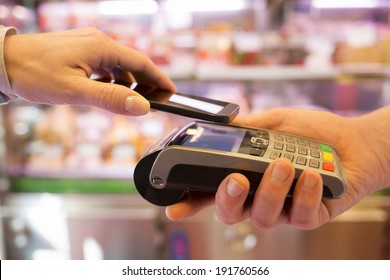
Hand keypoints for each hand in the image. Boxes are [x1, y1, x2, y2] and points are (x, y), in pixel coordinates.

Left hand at [3, 27, 174, 114]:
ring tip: (131, 100)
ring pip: (118, 64)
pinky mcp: (79, 51)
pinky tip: (108, 90)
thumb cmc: (34, 73)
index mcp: (101, 47)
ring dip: (128, 82)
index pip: (141, 62)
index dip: (159, 79)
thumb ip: (110, 99)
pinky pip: (105, 65)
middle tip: (153, 102)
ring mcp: (88, 45)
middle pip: (132, 62)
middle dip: (145, 82)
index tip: (171, 92)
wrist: (3, 62)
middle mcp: (97, 42)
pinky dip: (113, 79)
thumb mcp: (75, 91)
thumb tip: (141, 106)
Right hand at [166, 107, 389, 229]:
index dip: (192, 203)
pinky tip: (311, 175)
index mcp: (245, 177)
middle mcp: (260, 198)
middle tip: (237, 178)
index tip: (176, 208)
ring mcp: (284, 210)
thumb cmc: (312, 132)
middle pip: (231, 214)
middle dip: (229, 199)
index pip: (212, 194)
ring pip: (264, 217)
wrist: (353, 142)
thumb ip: (248, 128)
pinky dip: (305, 194)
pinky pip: (301, 216)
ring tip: (285, 164)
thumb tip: (223, 125)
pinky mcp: (310, 216)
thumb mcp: (275, 123)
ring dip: (271, 190)